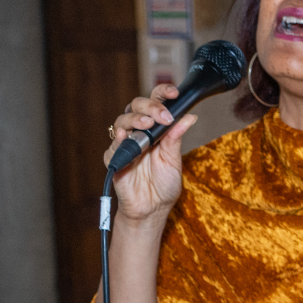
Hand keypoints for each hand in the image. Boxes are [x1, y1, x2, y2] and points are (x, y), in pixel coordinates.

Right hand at [105, 83, 198, 228]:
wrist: (152, 208)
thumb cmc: (163, 184)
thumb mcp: (173, 159)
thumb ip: (176, 138)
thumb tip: (189, 117)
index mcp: (155, 130)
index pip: (155, 105)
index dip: (162, 94)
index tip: (174, 93)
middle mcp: (138, 133)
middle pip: (136, 107)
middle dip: (150, 106)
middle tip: (163, 116)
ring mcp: (125, 144)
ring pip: (122, 121)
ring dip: (135, 119)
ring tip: (147, 125)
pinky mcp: (113, 158)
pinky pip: (113, 145)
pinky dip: (119, 139)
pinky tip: (125, 136)